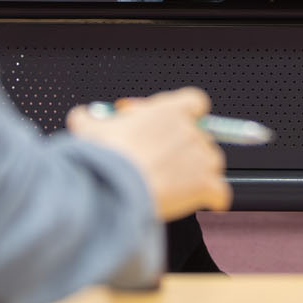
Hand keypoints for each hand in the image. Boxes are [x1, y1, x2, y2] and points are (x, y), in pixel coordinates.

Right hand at [66, 88, 230, 220]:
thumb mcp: (88, 129)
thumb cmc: (106, 157)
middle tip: (166, 160)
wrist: (116, 187)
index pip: (195, 101)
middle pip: (203, 134)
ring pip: (213, 161)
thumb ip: (87, 118)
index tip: (175, 123)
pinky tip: (207, 202)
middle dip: (188, 147)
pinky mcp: (205, 186)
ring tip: (180, 182)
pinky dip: (216, 198)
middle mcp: (189, 131)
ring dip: (202, 170)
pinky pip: (222, 192)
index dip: (188, 113)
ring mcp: (200, 158)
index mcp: (168, 111)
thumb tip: (81, 116)